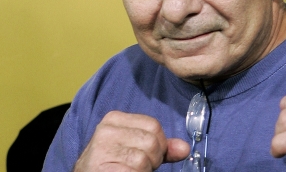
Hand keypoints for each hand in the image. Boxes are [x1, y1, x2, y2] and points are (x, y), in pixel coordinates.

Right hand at [74, 111, 189, 171]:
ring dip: (143, 170)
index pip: (153, 125)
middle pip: (151, 141)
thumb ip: (159, 146)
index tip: (147, 154)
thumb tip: (184, 148)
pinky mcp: (101, 168)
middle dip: (152, 159)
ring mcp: (102, 149)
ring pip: (143, 159)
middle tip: (137, 166)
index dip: (159, 144)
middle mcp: (106, 130)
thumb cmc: (110, 164)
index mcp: (114, 119)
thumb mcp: (134, 148)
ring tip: (129, 170)